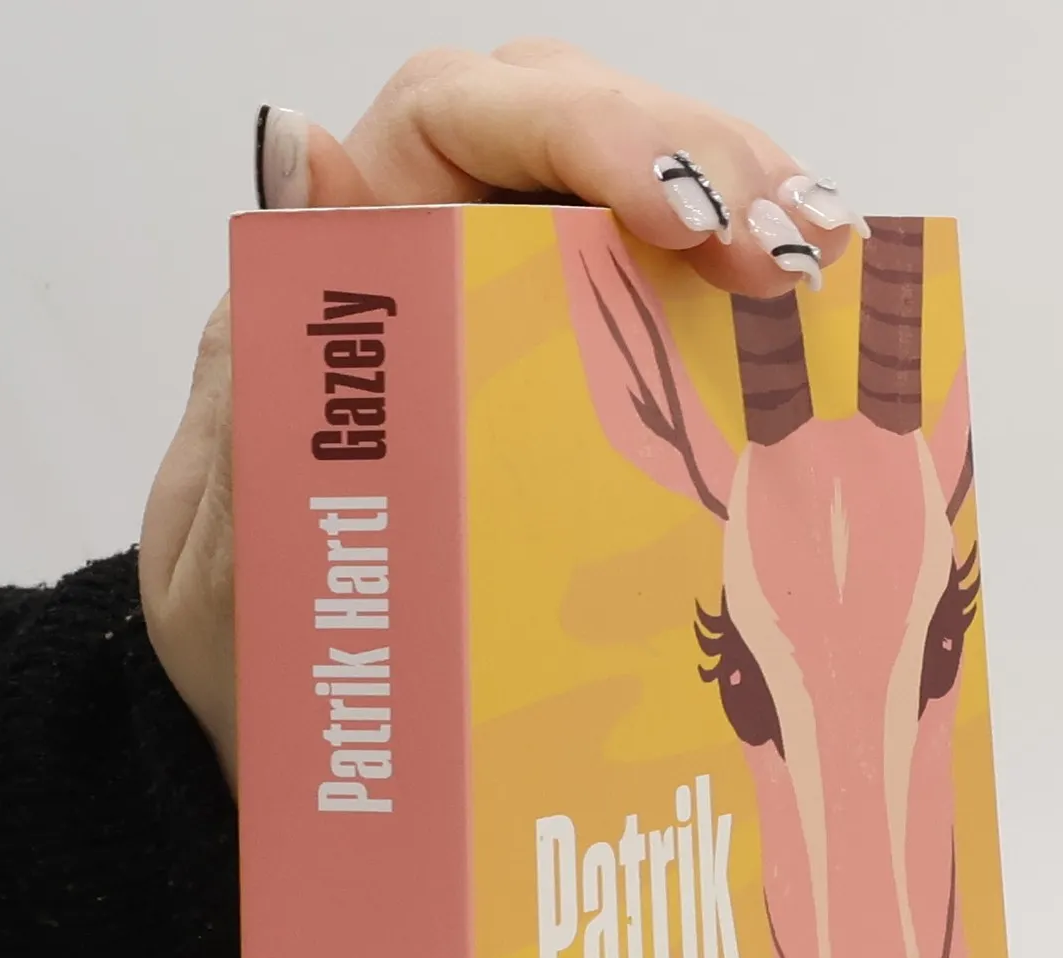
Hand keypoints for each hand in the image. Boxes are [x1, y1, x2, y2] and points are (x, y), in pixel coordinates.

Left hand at [139, 40, 867, 784]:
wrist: (288, 735)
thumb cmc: (247, 628)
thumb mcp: (232, 508)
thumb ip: (266, 345)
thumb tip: (293, 140)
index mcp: (347, 251)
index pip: (470, 115)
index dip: (590, 132)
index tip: (677, 216)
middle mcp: (444, 261)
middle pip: (589, 141)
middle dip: (708, 168)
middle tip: (793, 250)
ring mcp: (527, 328)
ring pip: (653, 219)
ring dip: (755, 225)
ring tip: (830, 267)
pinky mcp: (589, 404)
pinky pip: (683, 329)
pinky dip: (757, 331)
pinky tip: (821, 336)